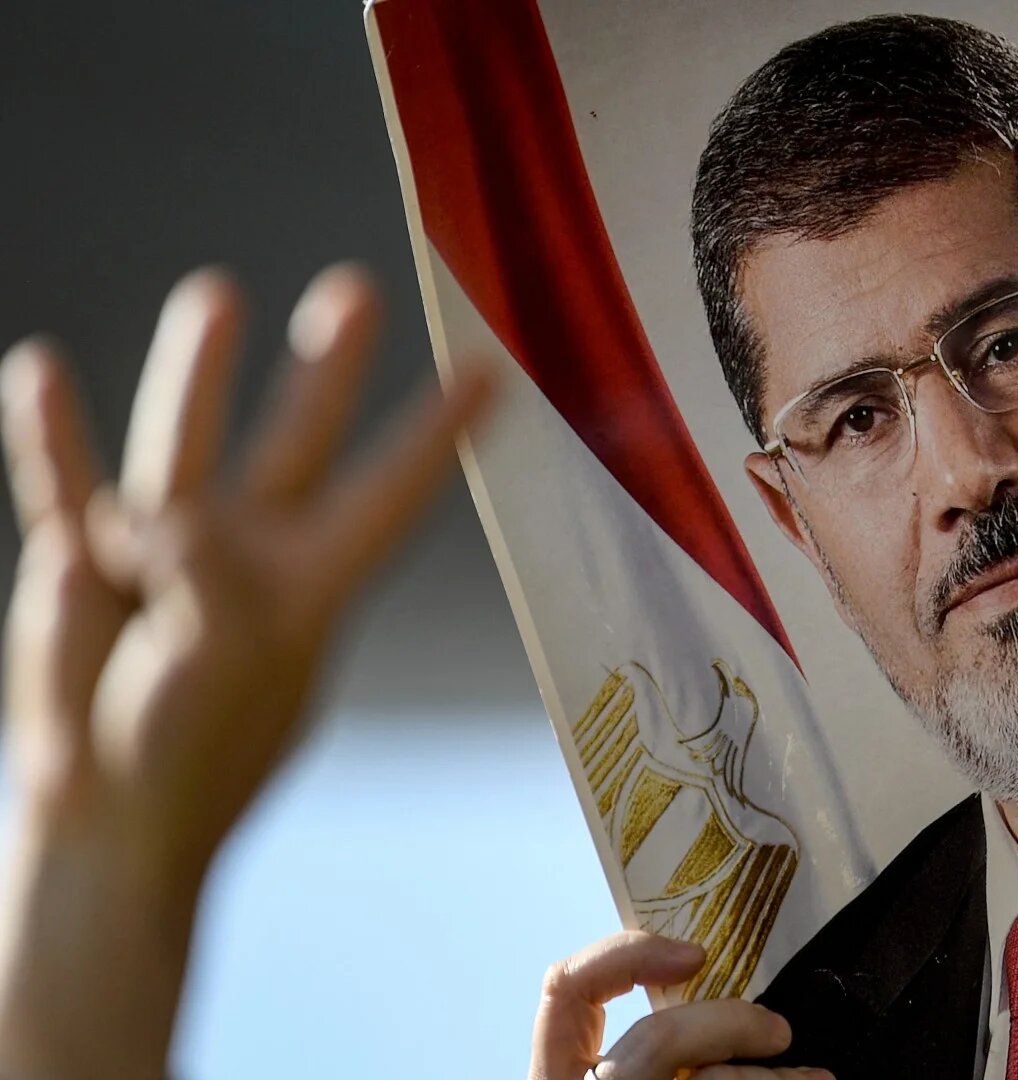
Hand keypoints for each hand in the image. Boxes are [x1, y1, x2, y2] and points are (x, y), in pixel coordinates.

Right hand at [0, 265, 492, 1078]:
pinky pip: (67, 484)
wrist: (107, 816)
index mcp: (312, 585)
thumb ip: (206, 587)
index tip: (495, 372)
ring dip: (196, 373)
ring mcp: (165, 549)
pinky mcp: (83, 563)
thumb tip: (168, 518)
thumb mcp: (217, 671)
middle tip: (353, 290)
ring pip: (186, 440)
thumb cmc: (189, 758)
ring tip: (218, 294)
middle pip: (297, 440)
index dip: (437, 436)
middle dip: (323, 370)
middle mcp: (250, 552)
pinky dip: (53, 435)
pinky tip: (41, 369)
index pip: (391, 494)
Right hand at [530, 931, 827, 1079]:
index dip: (623, 956)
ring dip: (768, 1079)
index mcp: (560, 1076)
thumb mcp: (648, 1063)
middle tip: (780, 1031)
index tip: (694, 953)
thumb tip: (715, 983)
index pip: (564, 991)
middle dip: (730, 1026)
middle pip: (654, 1041)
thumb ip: (662, 1043)